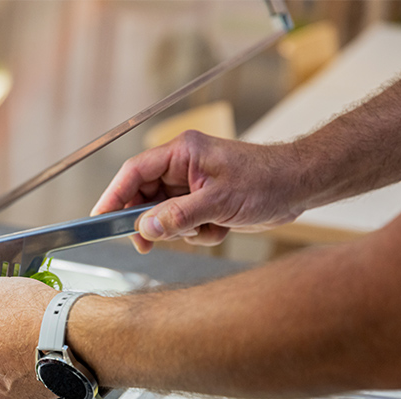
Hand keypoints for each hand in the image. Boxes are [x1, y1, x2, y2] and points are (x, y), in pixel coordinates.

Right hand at [92, 131, 302, 252]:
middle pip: (143, 196)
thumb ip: (177, 216)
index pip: (134, 172)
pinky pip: (183, 225)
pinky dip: (197, 233)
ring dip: (180, 231)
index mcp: (181, 153)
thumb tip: (144, 228)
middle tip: (146, 243)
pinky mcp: (202, 203)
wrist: (300, 186)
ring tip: (206, 229)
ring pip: (163, 215)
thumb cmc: (267, 180)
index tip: (100, 218)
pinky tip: (220, 228)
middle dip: (149, 222)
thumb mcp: (219, 202)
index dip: (113, 195)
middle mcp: (182, 167)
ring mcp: (192, 186)